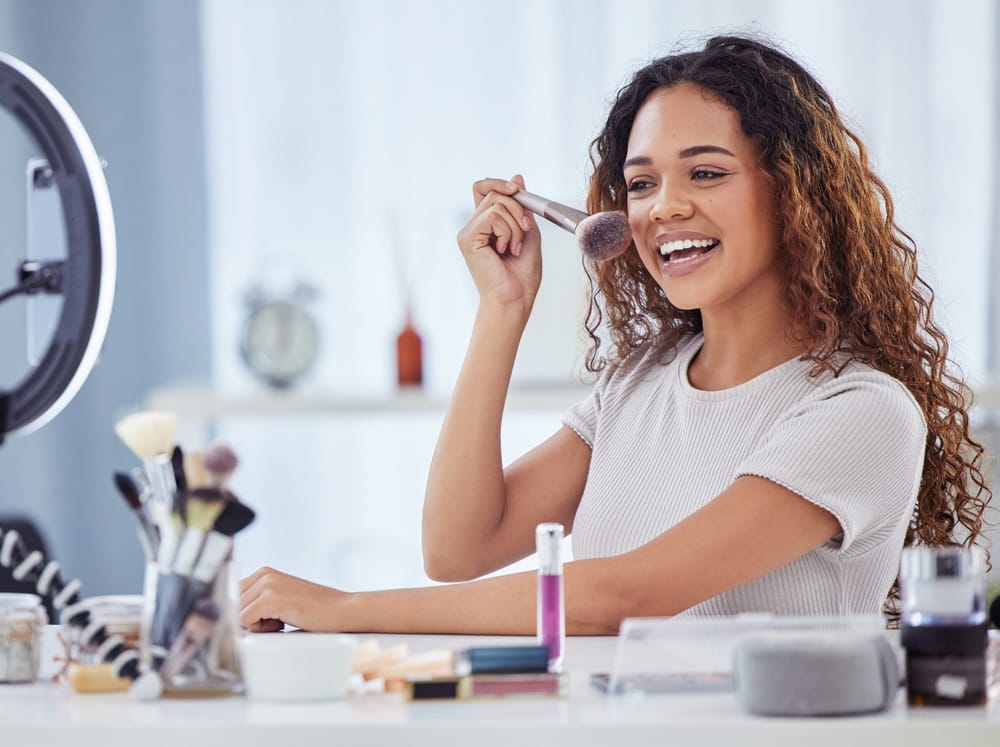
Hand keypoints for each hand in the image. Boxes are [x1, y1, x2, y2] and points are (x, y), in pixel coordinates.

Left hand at [239, 566, 349, 631]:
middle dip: (249, 620)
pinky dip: (261, 630)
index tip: (262, 621)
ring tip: (282, 620)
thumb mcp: (282, 600)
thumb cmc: (314, 610)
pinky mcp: (270, 598)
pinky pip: (245, 621)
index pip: (232, 597)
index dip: (243, 614)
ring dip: (257, 625)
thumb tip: (230, 618)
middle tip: (276, 620)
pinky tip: (283, 623)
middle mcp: (263, 574)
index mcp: (264, 572)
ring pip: (238, 615)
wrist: (341, 611)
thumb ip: (258, 603)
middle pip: (233, 606)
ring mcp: (267, 584)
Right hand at [456, 174, 541, 310]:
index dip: (499, 183)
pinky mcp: (467, 239)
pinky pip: (493, 216)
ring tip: (514, 248)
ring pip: (497, 204)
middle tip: (526, 230)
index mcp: (485, 225)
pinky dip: (507, 231)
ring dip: (516, 225)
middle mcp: (473, 226)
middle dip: (518, 208)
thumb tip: (517, 177)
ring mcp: (468, 232)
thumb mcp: (528, 231)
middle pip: (494, 193)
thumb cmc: (522, 273)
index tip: (517, 189)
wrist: (515, 297)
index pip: (483, 189)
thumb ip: (521, 207)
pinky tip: (505, 250)